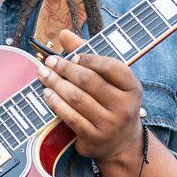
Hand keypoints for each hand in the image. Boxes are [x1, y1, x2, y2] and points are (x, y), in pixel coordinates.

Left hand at [37, 29, 143, 163]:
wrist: (121, 143)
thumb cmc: (111, 100)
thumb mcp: (109, 79)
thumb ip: (89, 53)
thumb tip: (64, 33)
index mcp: (132, 87)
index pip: (112, 67)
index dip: (90, 59)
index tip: (72, 56)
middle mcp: (125, 107)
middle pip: (90, 81)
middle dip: (65, 69)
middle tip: (50, 62)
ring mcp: (110, 124)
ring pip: (77, 99)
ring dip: (56, 84)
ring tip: (43, 75)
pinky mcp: (94, 138)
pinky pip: (71, 117)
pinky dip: (56, 104)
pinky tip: (47, 94)